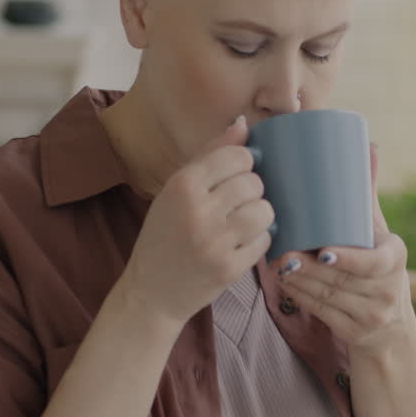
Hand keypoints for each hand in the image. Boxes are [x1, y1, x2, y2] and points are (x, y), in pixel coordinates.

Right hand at [121, 117, 273, 324]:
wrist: (151, 291)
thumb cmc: (164, 235)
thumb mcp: (175, 191)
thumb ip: (209, 155)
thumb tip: (244, 124)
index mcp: (183, 185)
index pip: (237, 156)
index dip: (244, 164)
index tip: (235, 176)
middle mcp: (199, 211)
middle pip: (254, 183)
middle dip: (251, 192)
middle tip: (235, 205)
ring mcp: (216, 242)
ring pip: (264, 211)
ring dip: (258, 217)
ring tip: (240, 224)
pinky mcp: (229, 268)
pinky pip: (264, 241)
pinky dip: (257, 242)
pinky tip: (239, 245)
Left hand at [272, 144, 415, 354]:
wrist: (389, 325)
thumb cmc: (377, 265)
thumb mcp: (379, 233)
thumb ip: (368, 195)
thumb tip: (370, 146)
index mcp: (396, 260)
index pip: (374, 263)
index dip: (349, 259)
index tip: (323, 251)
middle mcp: (388, 290)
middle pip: (342, 279)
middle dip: (310, 268)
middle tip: (285, 252)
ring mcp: (371, 315)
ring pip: (328, 296)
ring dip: (300, 280)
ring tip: (278, 263)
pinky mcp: (353, 332)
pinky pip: (322, 312)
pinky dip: (301, 296)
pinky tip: (286, 283)